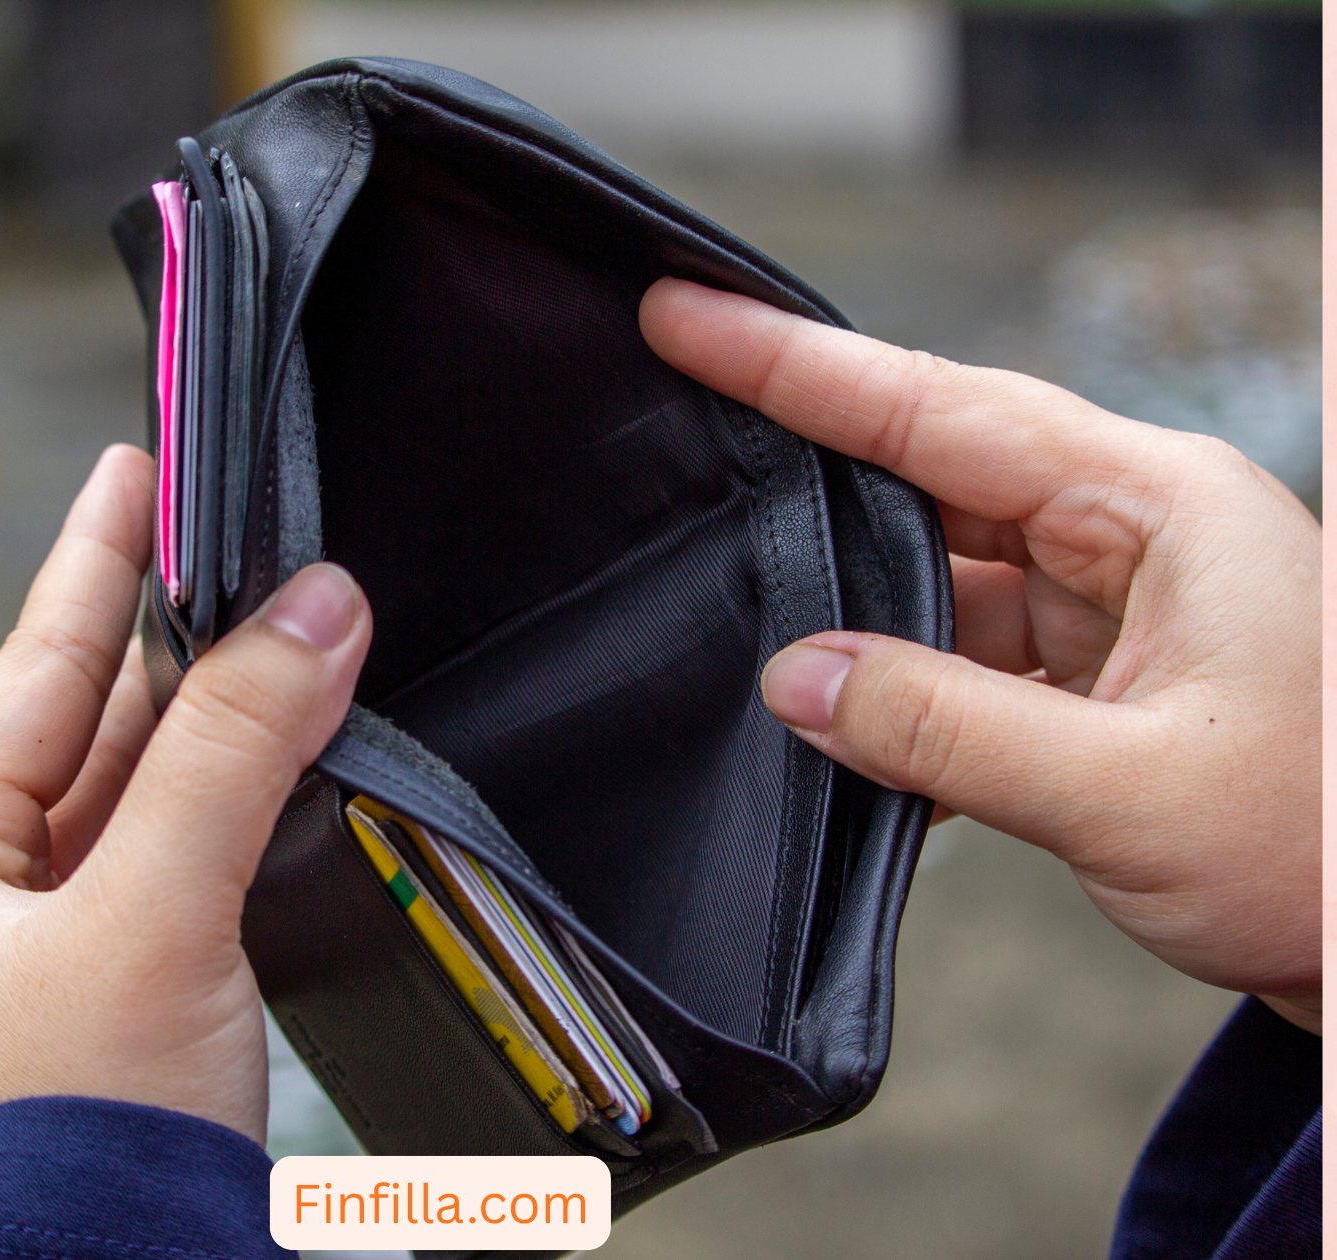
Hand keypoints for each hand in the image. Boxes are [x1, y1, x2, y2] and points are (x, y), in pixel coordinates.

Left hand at [0, 445, 372, 1139]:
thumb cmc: (47, 1150)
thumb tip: (313, 615)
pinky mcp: (117, 988)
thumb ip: (230, 757)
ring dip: (228, 720)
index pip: (36, 658)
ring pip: (146, 786)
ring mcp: (44, 936)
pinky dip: (238, 807)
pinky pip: (176, 860)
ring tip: (304, 629)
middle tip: (270, 538)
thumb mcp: (146, 922)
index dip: (104, 553)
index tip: (151, 459)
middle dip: (191, 630)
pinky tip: (293, 757)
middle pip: (96, 712)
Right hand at [641, 278, 1320, 1032]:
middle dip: (808, 473)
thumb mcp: (1126, 795)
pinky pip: (969, 660)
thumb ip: (939, 729)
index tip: (687, 315)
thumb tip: (792, 679)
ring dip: (861, 626)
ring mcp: (1122, 607)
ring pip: (942, 578)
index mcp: (1162, 507)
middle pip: (931, 477)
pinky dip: (905, 697)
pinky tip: (850, 740)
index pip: (941, 411)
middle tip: (677, 438)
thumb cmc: (1331, 856)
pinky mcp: (1106, 681)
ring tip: (763, 648)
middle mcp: (1139, 535)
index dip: (797, 365)